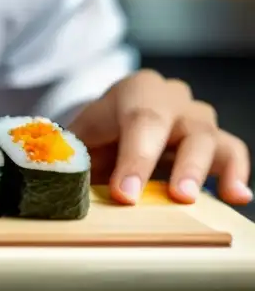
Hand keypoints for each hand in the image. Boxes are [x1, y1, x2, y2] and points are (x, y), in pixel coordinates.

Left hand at [68, 70, 251, 205]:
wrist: (110, 130)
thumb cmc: (96, 134)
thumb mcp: (76, 139)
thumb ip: (69, 154)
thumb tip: (55, 179)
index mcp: (136, 90)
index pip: (140, 120)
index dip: (135, 159)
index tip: (126, 194)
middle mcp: (173, 99)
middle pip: (184, 126)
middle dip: (181, 165)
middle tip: (176, 197)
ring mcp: (197, 119)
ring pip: (211, 140)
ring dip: (205, 172)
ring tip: (196, 200)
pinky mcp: (214, 142)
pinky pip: (232, 153)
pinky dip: (235, 175)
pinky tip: (235, 197)